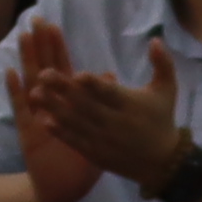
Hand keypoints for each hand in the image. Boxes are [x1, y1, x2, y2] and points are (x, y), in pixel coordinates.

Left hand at [8, 24, 191, 189]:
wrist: (161, 162)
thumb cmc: (161, 119)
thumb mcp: (167, 90)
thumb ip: (162, 63)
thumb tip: (155, 39)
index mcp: (131, 105)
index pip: (110, 93)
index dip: (94, 85)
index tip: (77, 73)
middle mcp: (115, 122)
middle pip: (86, 106)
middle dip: (64, 90)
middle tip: (43, 74)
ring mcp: (103, 139)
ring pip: (76, 123)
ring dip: (54, 108)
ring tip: (34, 93)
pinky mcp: (95, 153)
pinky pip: (75, 141)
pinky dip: (60, 131)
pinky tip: (43, 119)